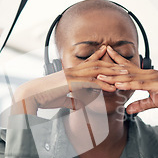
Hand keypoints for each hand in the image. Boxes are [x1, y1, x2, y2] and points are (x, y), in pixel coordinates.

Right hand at [12, 46, 127, 114]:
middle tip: (126, 65)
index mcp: (70, 73)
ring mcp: (72, 76)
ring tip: (125, 75)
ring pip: (96, 72)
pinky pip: (91, 83)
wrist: (31, 97)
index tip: (107, 51)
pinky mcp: (72, 84)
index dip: (98, 57)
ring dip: (112, 73)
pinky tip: (112, 88)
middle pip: (96, 65)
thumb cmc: (43, 98)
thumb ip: (71, 101)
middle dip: (112, 65)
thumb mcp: (61, 99)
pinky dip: (103, 85)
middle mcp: (73, 71)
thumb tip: (78, 105)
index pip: (87, 62)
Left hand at [96, 46, 157, 113]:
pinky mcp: (156, 84)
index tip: (103, 57)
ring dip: (113, 76)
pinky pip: (139, 84)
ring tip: (99, 75)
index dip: (114, 62)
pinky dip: (127, 84)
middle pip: (124, 69)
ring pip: (128, 76)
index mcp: (146, 76)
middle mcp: (147, 74)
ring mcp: (151, 77)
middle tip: (94, 58)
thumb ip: (140, 105)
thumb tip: (127, 110)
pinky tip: (117, 84)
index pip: (127, 68)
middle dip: (108, 65)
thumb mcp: (154, 101)